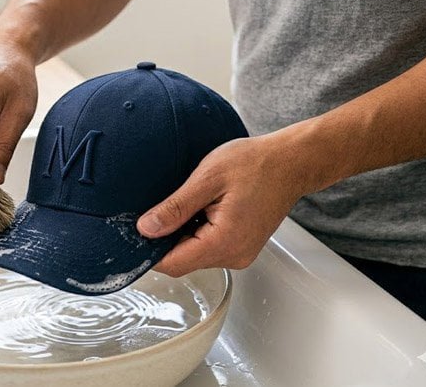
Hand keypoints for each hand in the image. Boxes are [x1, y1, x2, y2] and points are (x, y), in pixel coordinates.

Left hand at [136, 134, 310, 276]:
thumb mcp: (207, 178)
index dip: (149, 251)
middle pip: (182, 261)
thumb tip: (146, 228)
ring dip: (182, 234)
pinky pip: (208, 248)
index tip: (134, 232)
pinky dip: (197, 233)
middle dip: (165, 240)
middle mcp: (234, 256)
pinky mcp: (242, 247)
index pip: (172, 264)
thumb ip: (175, 207)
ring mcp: (240, 254)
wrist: (291, 162)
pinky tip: (201, 208)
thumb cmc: (256, 163)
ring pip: (194, 255)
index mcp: (224, 242)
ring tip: (189, 203)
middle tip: (160, 208)